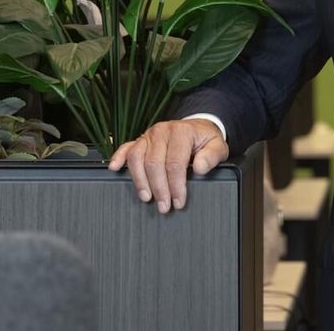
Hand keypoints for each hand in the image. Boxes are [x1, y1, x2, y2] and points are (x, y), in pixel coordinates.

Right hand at [107, 119, 229, 212]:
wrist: (197, 128)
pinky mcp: (141, 140)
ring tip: (147, 197)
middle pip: (154, 163)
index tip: (178, 201)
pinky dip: (118, 157)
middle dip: (159, 188)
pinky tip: (115, 168)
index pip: (175, 162)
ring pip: (137, 158)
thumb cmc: (205, 140)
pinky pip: (126, 147)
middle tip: (164, 206)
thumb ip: (212, 156)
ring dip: (140, 181)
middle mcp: (162, 131)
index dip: (176, 185)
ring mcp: (149, 135)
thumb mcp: (218, 146)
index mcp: (182, 132)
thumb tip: (200, 167)